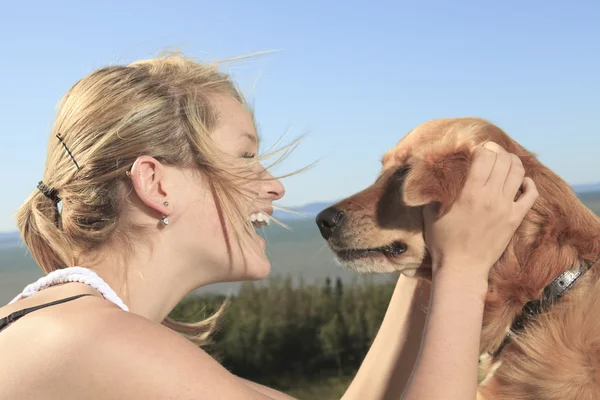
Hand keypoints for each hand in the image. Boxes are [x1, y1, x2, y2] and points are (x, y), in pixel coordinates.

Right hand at [423, 141, 538, 283]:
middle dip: (497, 151)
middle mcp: (490, 197)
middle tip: (490, 152)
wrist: (462, 267)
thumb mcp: (430, 212)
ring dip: (512, 162)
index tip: (475, 149)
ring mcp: (505, 208)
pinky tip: (521, 181)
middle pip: (503, 160)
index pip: (484, 156)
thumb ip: (434, 192)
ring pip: (518, 172)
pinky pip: (531, 194)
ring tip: (504, 162)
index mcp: (469, 193)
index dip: (481, 148)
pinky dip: (528, 183)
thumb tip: (433, 174)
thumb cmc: (442, 241)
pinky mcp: (515, 219)